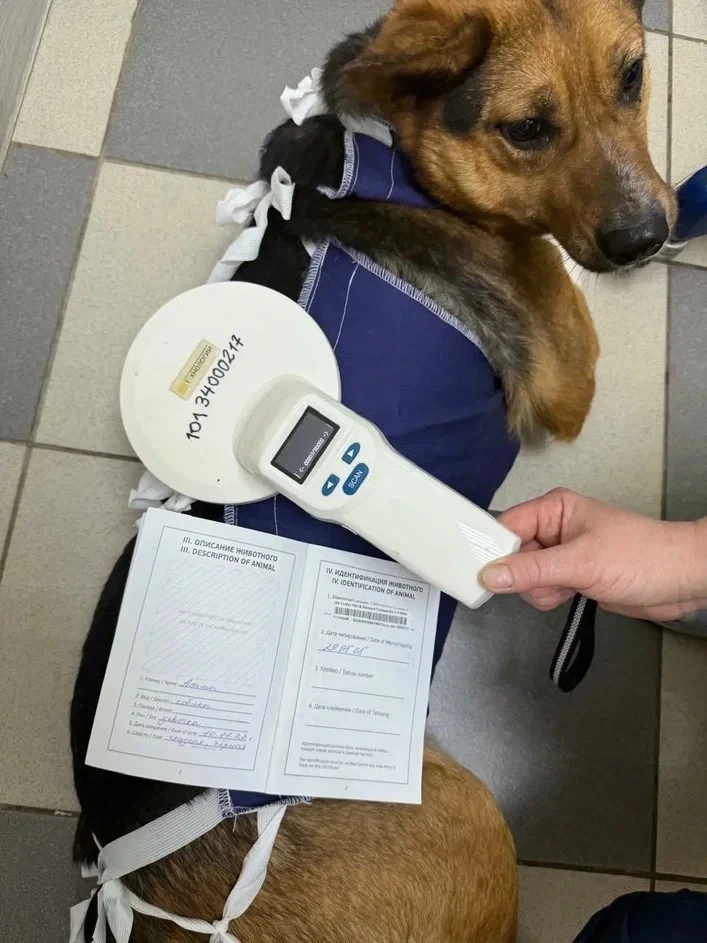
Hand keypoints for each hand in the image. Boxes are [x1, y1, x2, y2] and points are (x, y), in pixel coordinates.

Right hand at [481, 488, 706, 620]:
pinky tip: (573, 595)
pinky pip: (541, 589)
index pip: (506, 527)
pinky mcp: (571, 576)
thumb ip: (532, 570)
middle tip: (546, 581)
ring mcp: (562, 553)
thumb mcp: (581, 563)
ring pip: (524, 576)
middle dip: (522, 575)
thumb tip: (491, 574)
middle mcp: (554, 528)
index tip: (479, 572)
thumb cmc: (644, 556)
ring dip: (540, 590)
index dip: (492, 550)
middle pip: (511, 554)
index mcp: (554, 509)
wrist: (682, 580)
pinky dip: (549, 597)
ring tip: (569, 587)